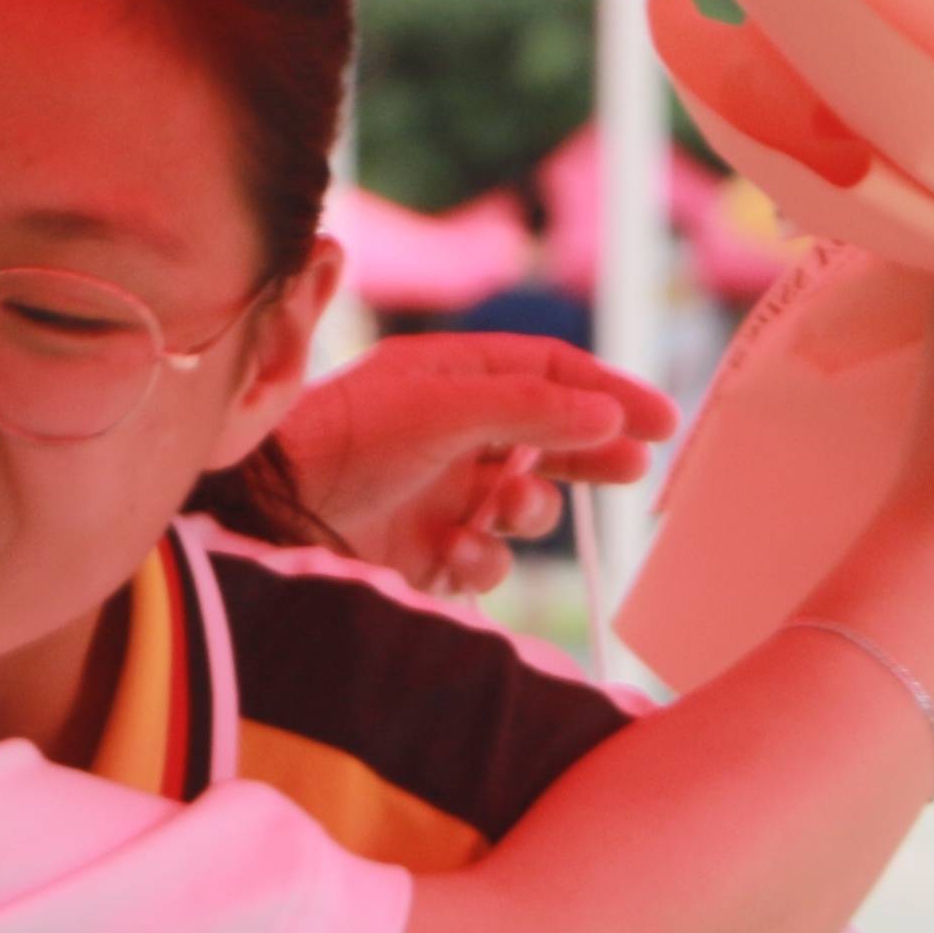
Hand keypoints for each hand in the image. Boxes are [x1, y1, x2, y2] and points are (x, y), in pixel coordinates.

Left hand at [270, 333, 674, 594]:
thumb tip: (610, 414)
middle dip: (590, 454)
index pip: (548, 373)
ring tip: (511, 507)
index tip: (660, 421)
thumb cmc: (346, 440)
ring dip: (530, 510)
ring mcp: (441, 493)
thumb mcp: (443, 408)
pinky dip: (482, 559)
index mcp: (451, 378)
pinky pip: (485, 558)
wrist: (273, 515)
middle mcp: (450, 431)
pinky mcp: (427, 553)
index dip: (606, 392)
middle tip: (635, 468)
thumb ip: (530, 409)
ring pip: (523, 503)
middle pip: (548, 437)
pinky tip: (457, 553)